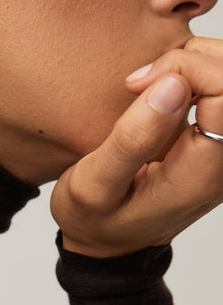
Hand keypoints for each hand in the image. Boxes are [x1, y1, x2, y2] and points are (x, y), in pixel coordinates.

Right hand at [50, 37, 222, 257]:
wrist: (108, 243)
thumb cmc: (94, 218)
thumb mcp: (95, 184)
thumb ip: (132, 139)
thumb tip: (172, 85)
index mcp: (204, 172)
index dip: (183, 70)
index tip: (134, 85)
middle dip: (190, 60)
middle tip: (139, 80)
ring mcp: (221, 150)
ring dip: (189, 64)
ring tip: (145, 84)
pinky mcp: (211, 140)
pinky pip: (215, 88)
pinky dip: (188, 73)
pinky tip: (157, 89)